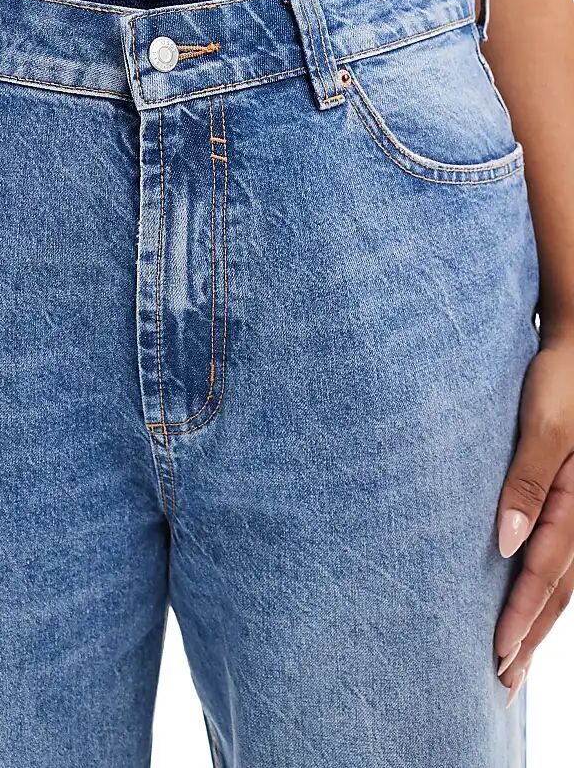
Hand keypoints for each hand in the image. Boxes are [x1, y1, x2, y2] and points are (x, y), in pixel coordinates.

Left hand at [494, 339, 573, 704]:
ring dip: (538, 621)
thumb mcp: (545, 424)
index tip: (494, 653)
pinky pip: (564, 557)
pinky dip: (547, 590)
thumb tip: (505, 542)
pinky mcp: (570, 500)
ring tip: (511, 661)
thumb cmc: (559, 380)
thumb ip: (526, 481)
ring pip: (564, 579)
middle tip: (500, 680)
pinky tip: (529, 608)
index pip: (545, 570)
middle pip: (559, 587)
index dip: (520, 614)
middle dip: (529, 635)